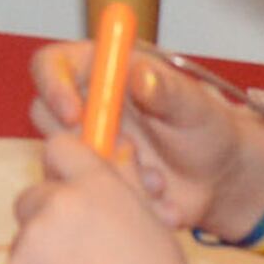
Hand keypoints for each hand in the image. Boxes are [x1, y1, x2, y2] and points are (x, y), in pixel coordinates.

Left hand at [4, 134, 215, 263]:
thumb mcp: (154, 227)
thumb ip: (126, 187)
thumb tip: (116, 150)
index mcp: (97, 187)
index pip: (60, 147)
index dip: (65, 168)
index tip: (72, 187)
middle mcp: (57, 206)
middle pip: (34, 196)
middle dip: (49, 218)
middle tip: (83, 253)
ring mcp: (29, 244)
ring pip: (26, 240)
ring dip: (44, 257)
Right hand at [28, 41, 263, 237]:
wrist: (219, 178)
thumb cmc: (208, 128)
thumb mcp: (196, 107)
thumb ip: (168, 90)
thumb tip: (140, 75)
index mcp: (103, 71)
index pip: (52, 65)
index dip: (52, 85)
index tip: (74, 114)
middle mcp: (85, 105)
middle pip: (44, 113)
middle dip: (78, 140)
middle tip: (122, 153)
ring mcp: (85, 144)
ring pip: (61, 159)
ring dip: (107, 172)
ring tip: (155, 179)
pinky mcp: (90, 179)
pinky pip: (81, 193)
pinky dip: (120, 198)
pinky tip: (158, 198)